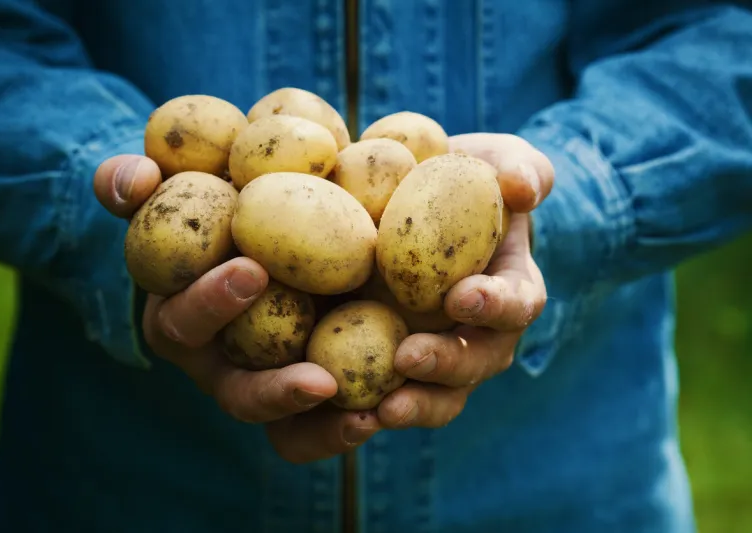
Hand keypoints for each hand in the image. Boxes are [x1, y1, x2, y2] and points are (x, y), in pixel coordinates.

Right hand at [94, 154, 379, 462]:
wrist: (277, 223)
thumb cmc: (219, 206)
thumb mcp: (177, 188)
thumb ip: (138, 183)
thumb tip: (135, 179)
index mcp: (183, 320)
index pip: (185, 321)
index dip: (210, 302)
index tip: (252, 270)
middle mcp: (225, 365)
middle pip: (240, 396)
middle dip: (274, 391)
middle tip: (320, 381)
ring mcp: (270, 384)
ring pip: (287, 429)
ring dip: (323, 429)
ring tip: (366, 419)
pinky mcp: (314, 389)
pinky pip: (327, 426)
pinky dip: (350, 424)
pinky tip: (389, 411)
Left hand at [376, 133, 553, 428]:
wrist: (407, 203)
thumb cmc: (458, 178)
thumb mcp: (492, 159)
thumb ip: (519, 167)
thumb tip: (523, 188)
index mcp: (508, 289)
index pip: (517, 303)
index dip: (496, 304)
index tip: (462, 295)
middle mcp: (479, 333)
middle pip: (476, 363)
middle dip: (447, 365)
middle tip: (408, 358)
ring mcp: (438, 355)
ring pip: (438, 397)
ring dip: (413, 407)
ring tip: (378, 412)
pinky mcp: (391, 366)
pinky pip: (387, 398)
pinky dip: (366, 411)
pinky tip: (336, 411)